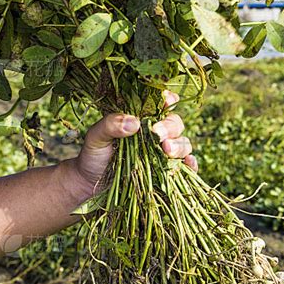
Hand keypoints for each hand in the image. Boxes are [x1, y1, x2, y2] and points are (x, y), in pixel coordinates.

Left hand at [72, 91, 196, 190]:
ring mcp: (163, 153)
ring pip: (184, 143)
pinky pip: (187, 167)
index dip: (168, 100)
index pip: (161, 104)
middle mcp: (156, 133)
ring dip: (180, 145)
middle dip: (170, 128)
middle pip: (175, 123)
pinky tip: (188, 163)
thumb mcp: (96, 137)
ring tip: (166, 150)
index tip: (165, 102)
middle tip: (158, 135)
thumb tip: (135, 122)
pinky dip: (192, 164)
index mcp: (142, 118)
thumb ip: (110, 125)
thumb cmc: (93, 155)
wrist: (91, 184)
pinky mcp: (167, 172)